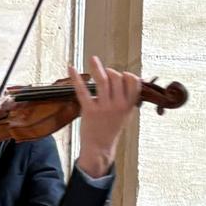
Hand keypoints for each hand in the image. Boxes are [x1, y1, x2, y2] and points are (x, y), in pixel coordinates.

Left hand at [72, 56, 141, 177]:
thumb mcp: (126, 114)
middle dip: (111, 71)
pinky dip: (76, 78)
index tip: (121, 76)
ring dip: (97, 67)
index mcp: (129, 105)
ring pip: (103, 81)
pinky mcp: (89, 110)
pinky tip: (71, 68)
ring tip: (93, 59)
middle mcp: (118, 105)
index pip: (134, 82)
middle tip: (105, 73)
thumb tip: (126, 77)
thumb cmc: (111, 128)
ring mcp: (104, 107)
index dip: (127, 75)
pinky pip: (82, 91)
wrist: (100, 147)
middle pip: (117, 78)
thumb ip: (127, 97)